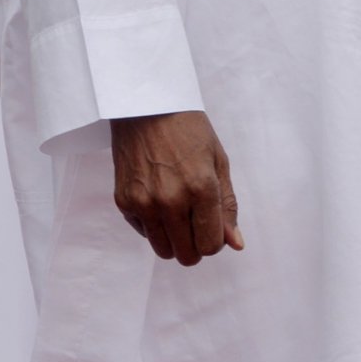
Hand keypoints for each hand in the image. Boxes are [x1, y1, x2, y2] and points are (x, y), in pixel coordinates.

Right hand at [110, 110, 243, 265]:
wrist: (146, 106)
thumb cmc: (188, 130)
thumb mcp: (218, 161)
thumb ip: (227, 206)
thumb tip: (236, 244)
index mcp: (201, 188)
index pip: (211, 244)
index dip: (216, 240)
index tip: (212, 225)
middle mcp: (171, 200)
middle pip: (188, 255)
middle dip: (196, 245)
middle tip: (195, 222)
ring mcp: (144, 202)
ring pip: (164, 250)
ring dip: (174, 239)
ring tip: (177, 212)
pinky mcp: (124, 201)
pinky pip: (144, 232)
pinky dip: (154, 225)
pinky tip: (157, 198)